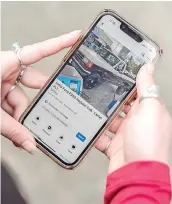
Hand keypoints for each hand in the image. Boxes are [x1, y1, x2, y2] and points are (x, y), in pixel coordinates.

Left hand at [1, 30, 80, 153]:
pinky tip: (17, 132)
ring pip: (22, 100)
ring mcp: (3, 81)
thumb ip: (12, 129)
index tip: (76, 37)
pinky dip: (15, 119)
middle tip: (51, 110)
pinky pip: (13, 105)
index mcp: (5, 63)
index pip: (39, 51)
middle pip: (33, 83)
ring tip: (23, 133)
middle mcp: (6, 70)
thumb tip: (30, 144)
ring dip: (22, 117)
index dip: (59, 43)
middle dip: (39, 101)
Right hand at [96, 64, 171, 172]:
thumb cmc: (147, 143)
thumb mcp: (149, 109)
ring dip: (102, 116)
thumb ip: (146, 88)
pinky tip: (89, 127)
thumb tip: (148, 68)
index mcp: (148, 112)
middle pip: (122, 107)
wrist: (135, 173)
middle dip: (111, 100)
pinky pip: (102, 137)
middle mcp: (138, 123)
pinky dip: (95, 133)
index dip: (129, 83)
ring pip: (110, 121)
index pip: (138, 93)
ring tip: (91, 106)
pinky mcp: (114, 145)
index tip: (117, 74)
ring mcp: (125, 135)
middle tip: (99, 90)